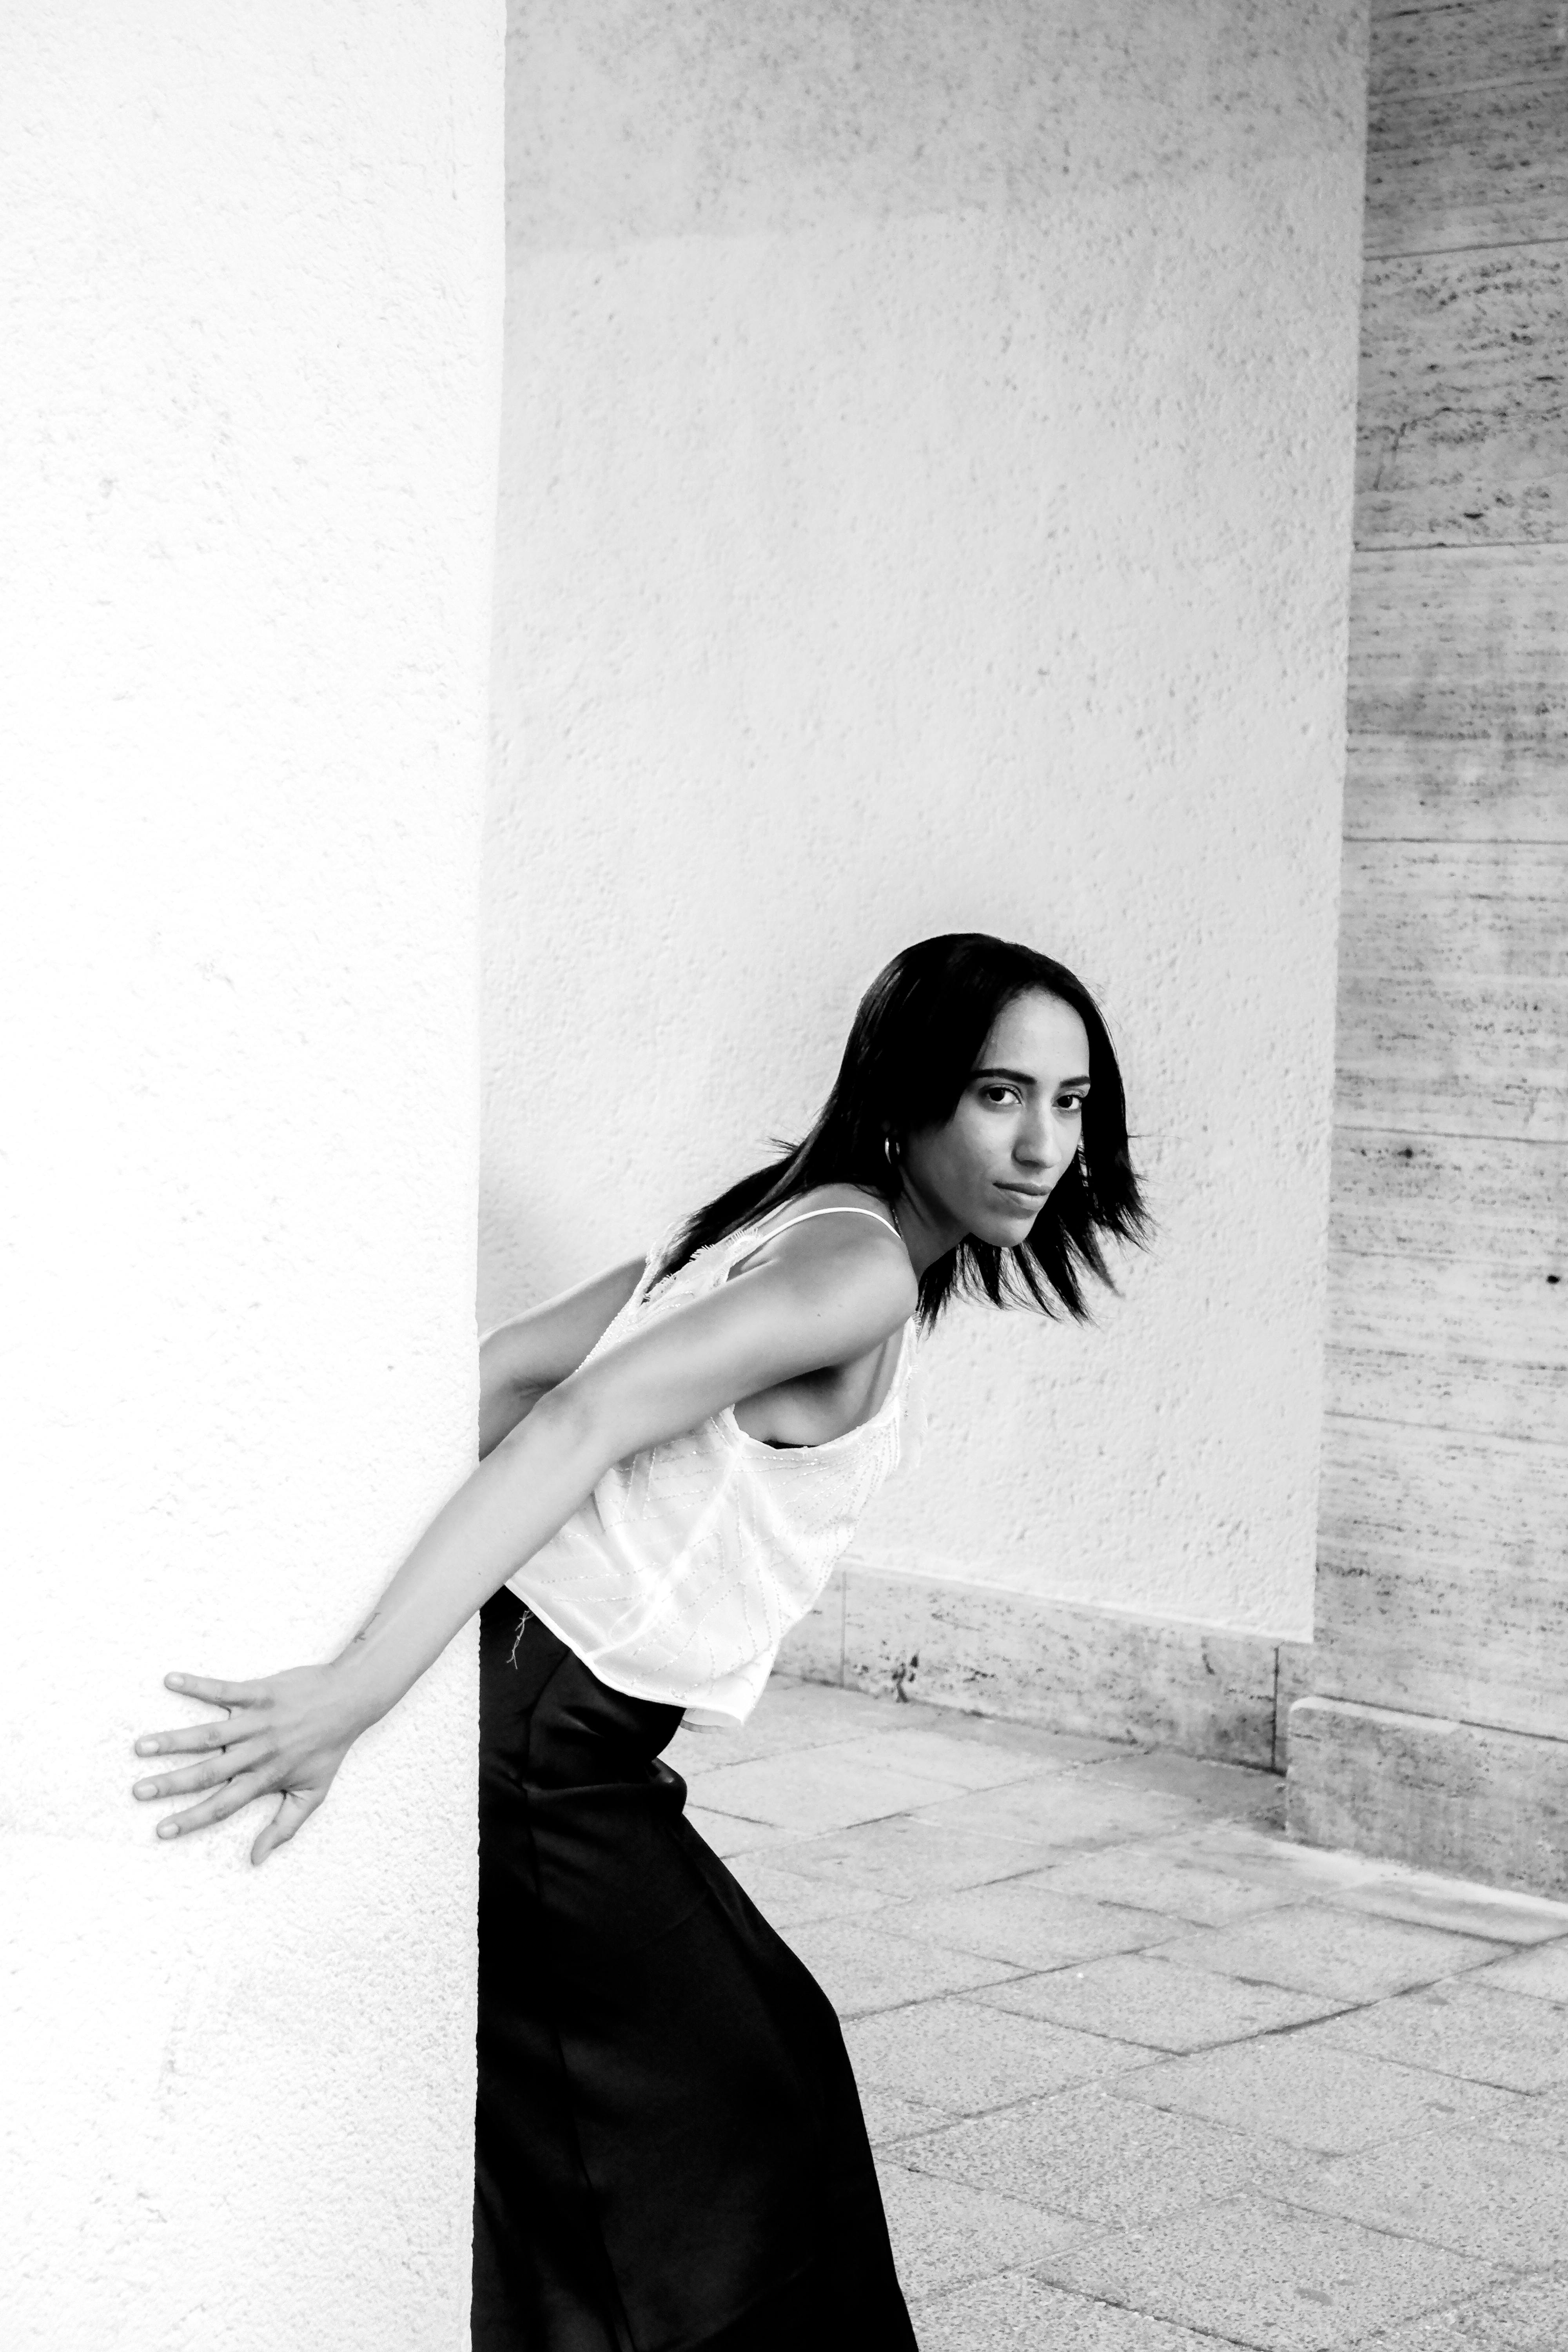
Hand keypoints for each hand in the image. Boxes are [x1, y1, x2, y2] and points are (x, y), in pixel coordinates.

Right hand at [132, 1662, 365, 1865]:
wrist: (351, 1700)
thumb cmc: (329, 1749)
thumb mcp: (314, 1794)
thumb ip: (285, 1827)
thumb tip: (256, 1860)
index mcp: (266, 1779)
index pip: (223, 1806)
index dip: (192, 1820)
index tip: (161, 1830)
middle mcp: (258, 1753)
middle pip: (208, 1773)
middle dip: (171, 1784)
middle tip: (138, 1791)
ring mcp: (258, 1722)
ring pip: (209, 1735)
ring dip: (173, 1741)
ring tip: (141, 1746)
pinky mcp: (260, 1692)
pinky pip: (224, 1689)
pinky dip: (197, 1684)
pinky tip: (170, 1679)